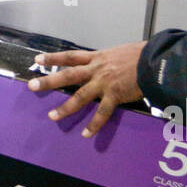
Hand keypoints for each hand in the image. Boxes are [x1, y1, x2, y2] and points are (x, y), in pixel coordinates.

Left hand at [27, 42, 146, 137]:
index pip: (70, 56)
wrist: (155, 60)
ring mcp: (104, 83)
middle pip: (67, 75)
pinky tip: (86, 134)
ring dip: (65, 108)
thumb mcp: (119, 52)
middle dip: (49, 81)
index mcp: (98, 57)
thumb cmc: (141, 54)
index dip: (53, 57)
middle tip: (31, 86)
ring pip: (80, 96)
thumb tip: (107, 64)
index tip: (38, 59)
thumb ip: (109, 60)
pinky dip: (94, 124)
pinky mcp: (115, 95)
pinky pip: (102, 113)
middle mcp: (97, 69)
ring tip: (52, 116)